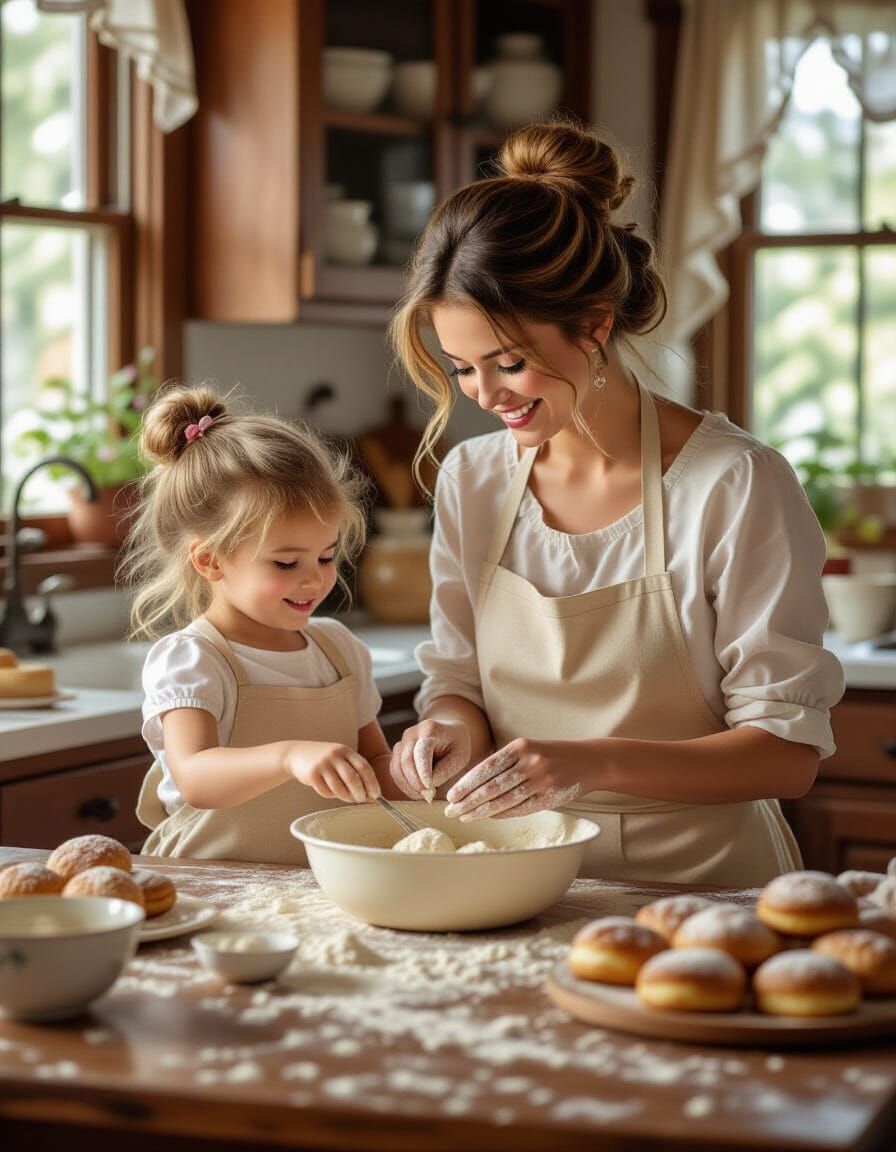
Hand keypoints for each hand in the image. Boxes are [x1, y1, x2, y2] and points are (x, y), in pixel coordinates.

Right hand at [284, 741, 380, 803]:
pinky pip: (325, 791)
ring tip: (348, 798)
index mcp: (346, 751)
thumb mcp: (340, 759)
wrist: (297, 754)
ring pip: (339, 787)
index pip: (364, 767)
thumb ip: (355, 772)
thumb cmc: (325, 760)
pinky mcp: (312, 774)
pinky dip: (331, 795)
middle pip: (352, 778)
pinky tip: (331, 792)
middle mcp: (335, 755)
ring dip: (346, 797)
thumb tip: (371, 795)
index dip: (372, 783)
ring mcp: (322, 764)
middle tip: (362, 800)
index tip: (376, 795)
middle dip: (360, 792)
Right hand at [389, 720, 471, 800]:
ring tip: (423, 796)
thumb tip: (427, 787)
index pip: (421, 752)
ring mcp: (402, 742)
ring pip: (397, 767)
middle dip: (415, 782)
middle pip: (406, 760)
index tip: (429, 789)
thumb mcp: (460, 756)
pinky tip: (416, 792)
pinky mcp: (397, 753)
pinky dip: (403, 784)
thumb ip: (445, 770)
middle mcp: (411, 734)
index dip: (423, 772)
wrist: (448, 732)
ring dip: (408, 786)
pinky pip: (394, 771)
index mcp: (430, 729)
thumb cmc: (456, 745)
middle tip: (428, 797)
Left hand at [443, 738, 582, 819]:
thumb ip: (506, 761)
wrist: (589, 760)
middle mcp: (530, 762)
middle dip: (468, 800)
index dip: (466, 783)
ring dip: (481, 810)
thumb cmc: (552, 754)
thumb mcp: (528, 748)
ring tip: (465, 816)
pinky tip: (489, 817)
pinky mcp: (550, 796)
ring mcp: (541, 780)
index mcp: (520, 746)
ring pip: (504, 799)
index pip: (486, 768)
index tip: (451, 795)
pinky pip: (521, 808)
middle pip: (491, 786)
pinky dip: (502, 814)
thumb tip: (474, 782)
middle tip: (451, 810)